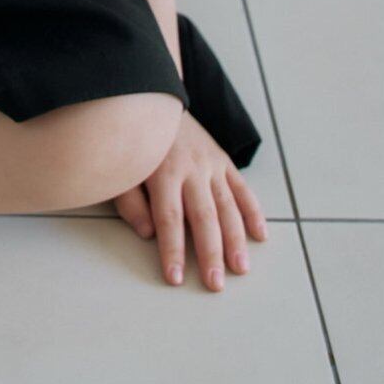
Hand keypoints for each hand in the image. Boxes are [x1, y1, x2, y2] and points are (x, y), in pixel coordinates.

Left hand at [111, 109, 267, 290]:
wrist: (156, 99)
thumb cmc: (135, 142)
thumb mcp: (123, 168)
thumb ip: (132, 201)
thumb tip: (148, 234)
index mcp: (162, 173)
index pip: (169, 219)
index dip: (173, 250)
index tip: (176, 278)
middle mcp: (191, 169)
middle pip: (203, 217)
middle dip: (210, 253)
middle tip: (216, 284)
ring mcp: (211, 165)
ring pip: (228, 207)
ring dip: (236, 239)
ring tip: (241, 268)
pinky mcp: (224, 161)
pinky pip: (242, 189)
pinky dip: (254, 212)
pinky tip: (260, 235)